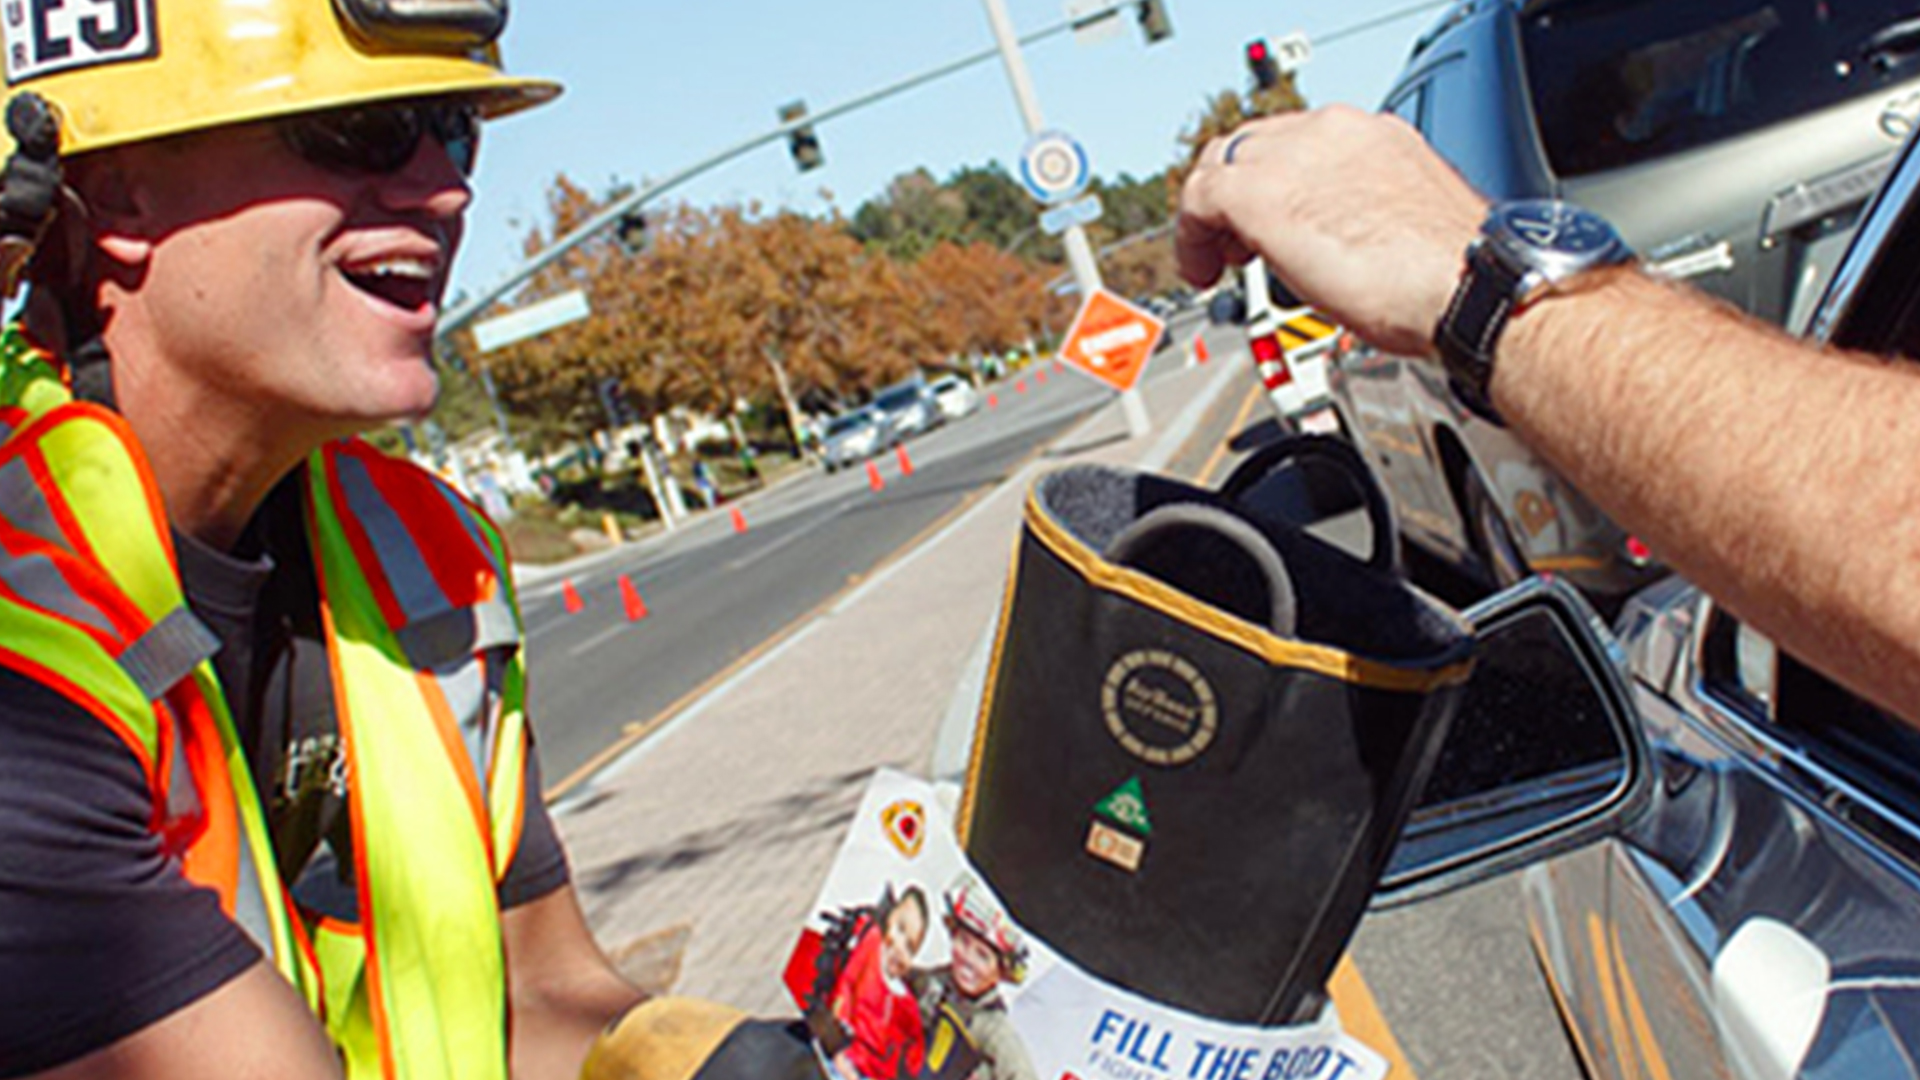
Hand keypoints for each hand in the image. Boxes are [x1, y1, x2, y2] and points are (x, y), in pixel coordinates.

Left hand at [1175, 106, 1488, 358]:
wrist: (1467, 285)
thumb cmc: (1453, 276)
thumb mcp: (1405, 224)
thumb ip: (1365, 216)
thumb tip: (1344, 243)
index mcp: (1373, 137)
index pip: (1300, 143)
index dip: (1277, 183)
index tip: (1272, 224)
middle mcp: (1332, 133)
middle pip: (1254, 145)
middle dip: (1238, 193)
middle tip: (1237, 243)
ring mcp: (1294, 157)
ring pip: (1222, 164)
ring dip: (1213, 214)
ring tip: (1219, 260)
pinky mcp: (1260, 194)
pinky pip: (1199, 200)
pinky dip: (1192, 236)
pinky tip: (1202, 272)